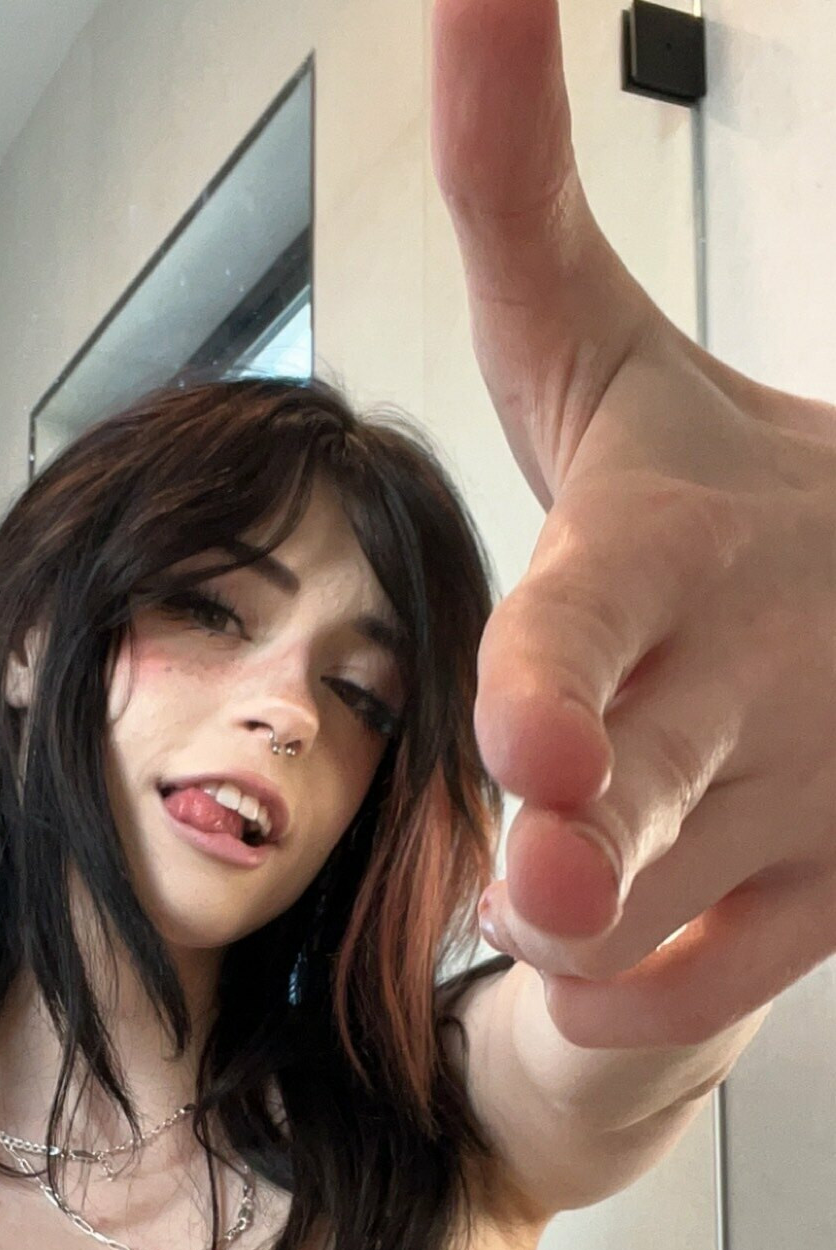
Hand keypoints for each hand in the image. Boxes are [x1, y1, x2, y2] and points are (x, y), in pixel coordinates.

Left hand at [430, 0, 835, 1048]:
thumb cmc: (710, 476)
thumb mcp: (599, 339)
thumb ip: (512, 191)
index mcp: (667, 542)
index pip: (592, 611)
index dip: (557, 675)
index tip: (527, 734)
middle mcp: (740, 673)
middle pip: (621, 794)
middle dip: (567, 848)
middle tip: (537, 871)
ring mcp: (807, 792)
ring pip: (644, 910)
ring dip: (567, 918)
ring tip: (550, 863)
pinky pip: (708, 987)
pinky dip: (635, 990)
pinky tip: (611, 935)